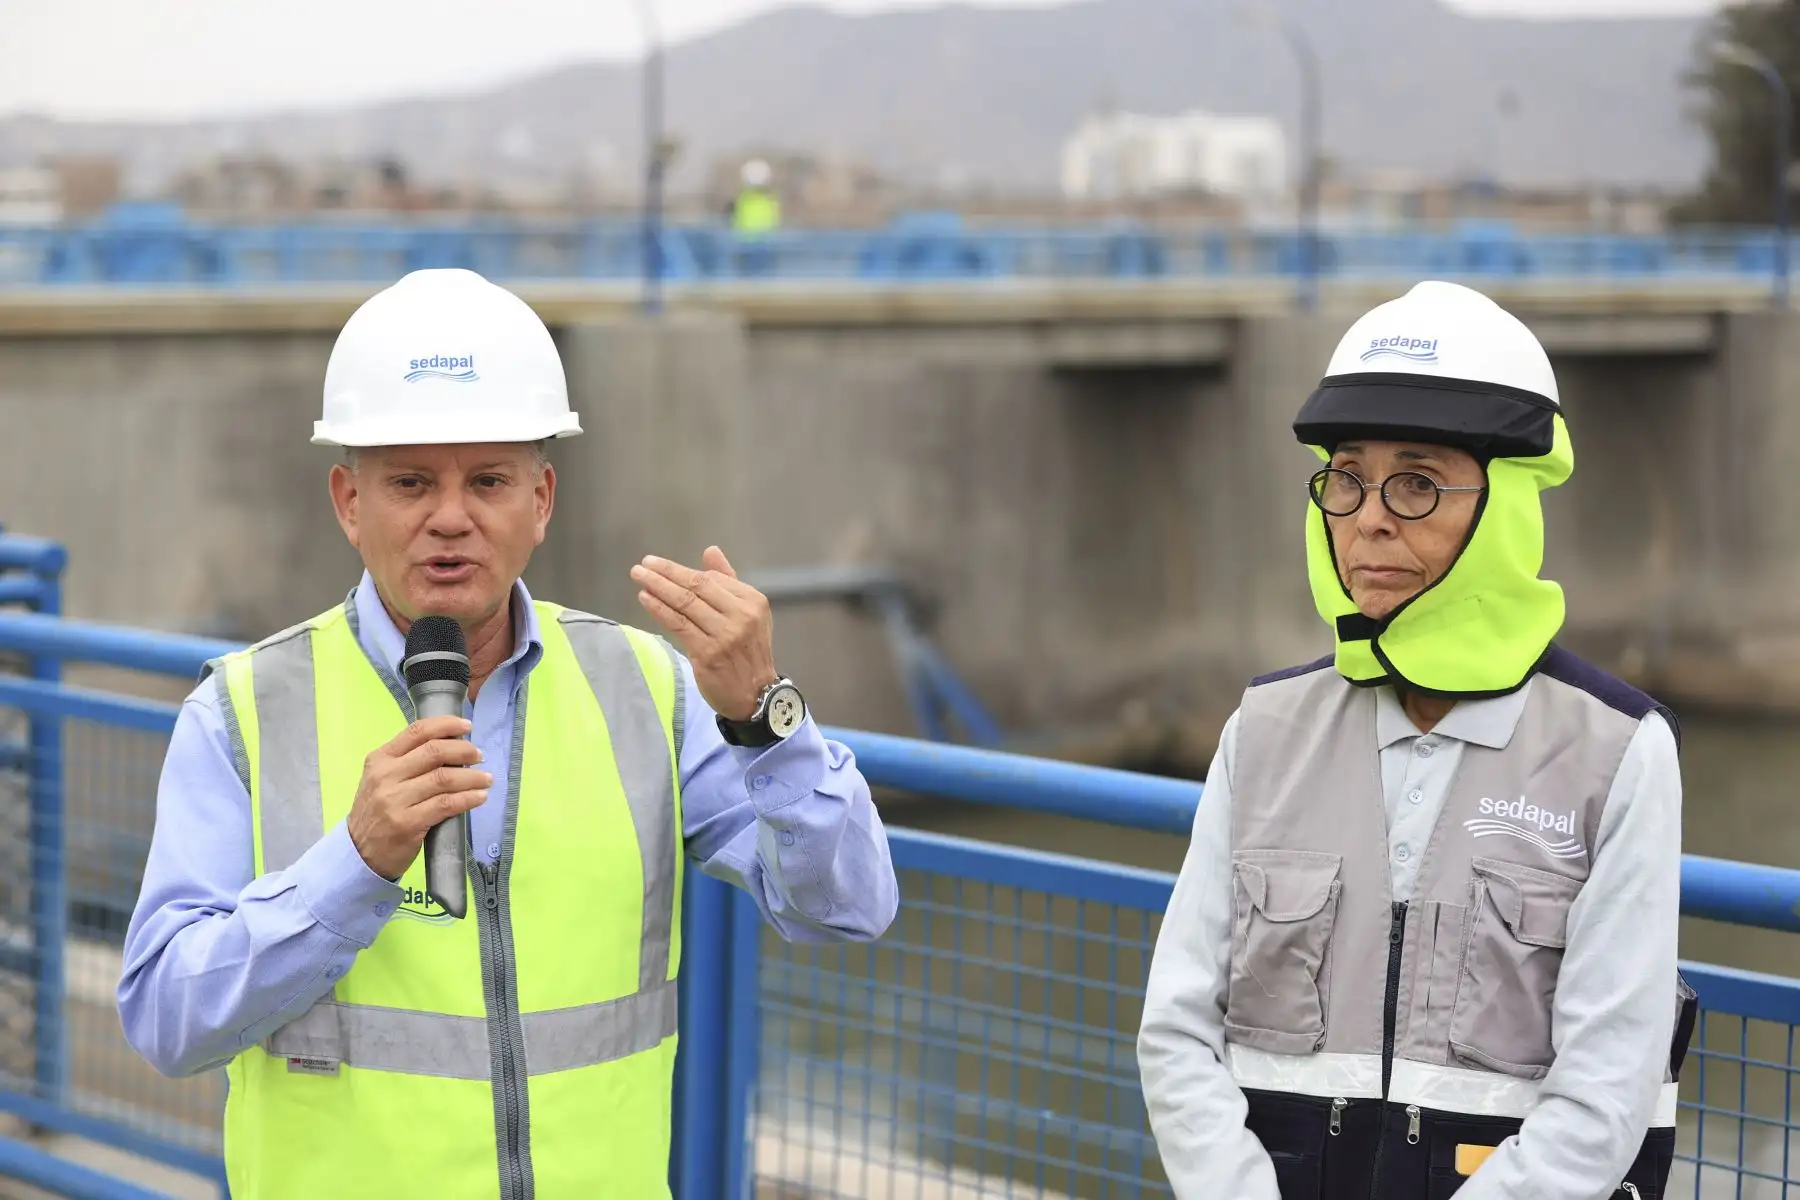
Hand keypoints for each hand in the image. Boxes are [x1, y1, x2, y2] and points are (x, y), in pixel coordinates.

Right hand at [346, 716, 491, 880]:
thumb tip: (452, 747)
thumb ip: (408, 762)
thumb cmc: (378, 812)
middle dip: (464, 751)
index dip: (446, 725)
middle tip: (479, 756)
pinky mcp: (407, 823)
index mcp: (380, 759)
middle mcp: (386, 776)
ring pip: (444, 778)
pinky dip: (468, 798)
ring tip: (486, 779)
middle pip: (434, 752)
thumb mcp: (382, 780)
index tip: (467, 726)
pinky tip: (480, 797)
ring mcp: (395, 800)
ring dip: (472, 777)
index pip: (416, 732)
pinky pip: (446, 804)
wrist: (359, 853)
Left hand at [631, 546, 777, 720]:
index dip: (681, 570)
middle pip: (696, 587)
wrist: (755, 694)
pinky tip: (645, 598)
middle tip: (643, 564)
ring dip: (658, 587)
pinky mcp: (708, 653)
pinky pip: (678, 625)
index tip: (658, 564)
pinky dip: (659, 609)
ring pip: (685, 604)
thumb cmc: (747, 651)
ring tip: (639, 576)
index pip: (711, 579)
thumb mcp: (748, 613)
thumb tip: (711, 551)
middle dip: (666, 573)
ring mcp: (725, 635)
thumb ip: (729, 581)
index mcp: (752, 601)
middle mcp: (741, 615)